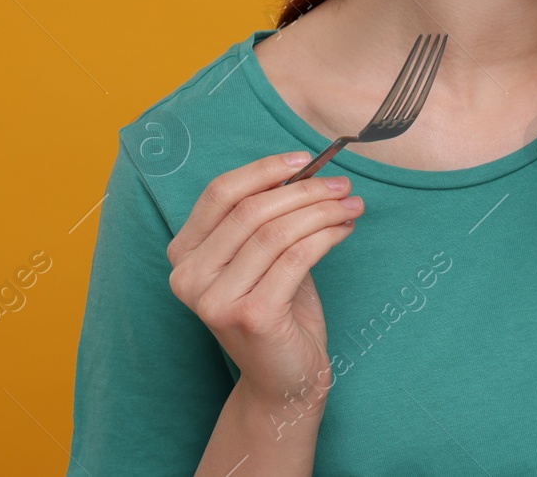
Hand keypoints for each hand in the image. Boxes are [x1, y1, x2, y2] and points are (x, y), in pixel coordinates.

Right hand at [166, 152, 364, 414]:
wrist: (284, 378)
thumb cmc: (277, 309)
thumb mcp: (264, 257)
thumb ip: (268, 217)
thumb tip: (305, 168)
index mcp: (185, 255)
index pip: (220, 194)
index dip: (265, 169)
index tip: (306, 158)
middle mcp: (189, 278)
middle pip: (252, 211)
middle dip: (305, 190)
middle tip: (343, 186)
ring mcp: (215, 300)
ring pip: (277, 232)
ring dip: (323, 212)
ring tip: (352, 206)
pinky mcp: (250, 315)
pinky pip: (296, 257)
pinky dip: (327, 236)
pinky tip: (345, 230)